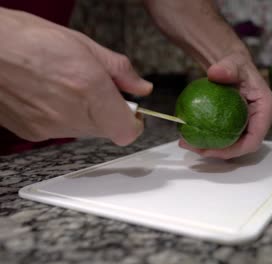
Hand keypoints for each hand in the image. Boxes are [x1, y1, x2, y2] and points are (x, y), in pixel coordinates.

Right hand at [0, 8, 151, 144]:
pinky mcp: (33, 133)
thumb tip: (141, 87)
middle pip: (107, 130)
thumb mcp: (83, 44)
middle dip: (109, 112)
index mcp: (90, 88)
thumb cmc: (26, 39)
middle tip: (96, 89)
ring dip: (86, 114)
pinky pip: (61, 131)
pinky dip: (63, 117)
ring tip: (68, 87)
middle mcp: (72, 114)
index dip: (133, 122)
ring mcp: (50, 127)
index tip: (132, 111)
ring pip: (85, 131)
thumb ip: (119, 70)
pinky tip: (50, 95)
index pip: (127, 130)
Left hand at [179, 52, 271, 158]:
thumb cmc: (237, 65)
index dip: (235, 149)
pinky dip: (210, 140)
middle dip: (219, 152)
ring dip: (212, 149)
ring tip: (188, 143)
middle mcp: (260, 121)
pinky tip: (191, 137)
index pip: (254, 139)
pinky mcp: (239, 127)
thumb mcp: (233, 63)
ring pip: (233, 145)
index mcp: (266, 110)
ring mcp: (250, 125)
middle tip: (194, 147)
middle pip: (242, 146)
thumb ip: (227, 67)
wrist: (233, 68)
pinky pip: (226, 138)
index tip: (212, 149)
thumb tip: (215, 73)